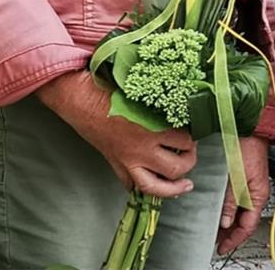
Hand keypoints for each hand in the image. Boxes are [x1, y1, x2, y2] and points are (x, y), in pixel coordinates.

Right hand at [37, 70, 196, 198]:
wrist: (79, 97)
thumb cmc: (110, 87)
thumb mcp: (142, 91)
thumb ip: (160, 101)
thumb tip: (179, 98)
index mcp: (151, 127)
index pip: (185, 139)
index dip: (194, 136)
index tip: (195, 130)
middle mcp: (142, 148)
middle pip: (176, 167)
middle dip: (189, 161)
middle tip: (191, 152)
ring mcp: (128, 160)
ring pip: (157, 187)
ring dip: (174, 187)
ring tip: (185, 184)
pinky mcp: (115, 164)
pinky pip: (132, 185)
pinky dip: (143, 187)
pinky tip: (153, 183)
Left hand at [216, 135, 269, 254]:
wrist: (251, 126)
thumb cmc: (248, 147)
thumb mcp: (237, 177)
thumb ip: (231, 201)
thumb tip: (225, 221)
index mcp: (259, 195)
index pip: (248, 226)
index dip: (235, 239)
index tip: (222, 248)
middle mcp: (257, 193)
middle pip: (244, 221)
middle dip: (231, 233)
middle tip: (216, 241)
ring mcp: (251, 185)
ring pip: (241, 211)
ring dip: (229, 220)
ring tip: (215, 228)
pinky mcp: (245, 177)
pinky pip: (238, 199)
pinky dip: (229, 207)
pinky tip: (220, 208)